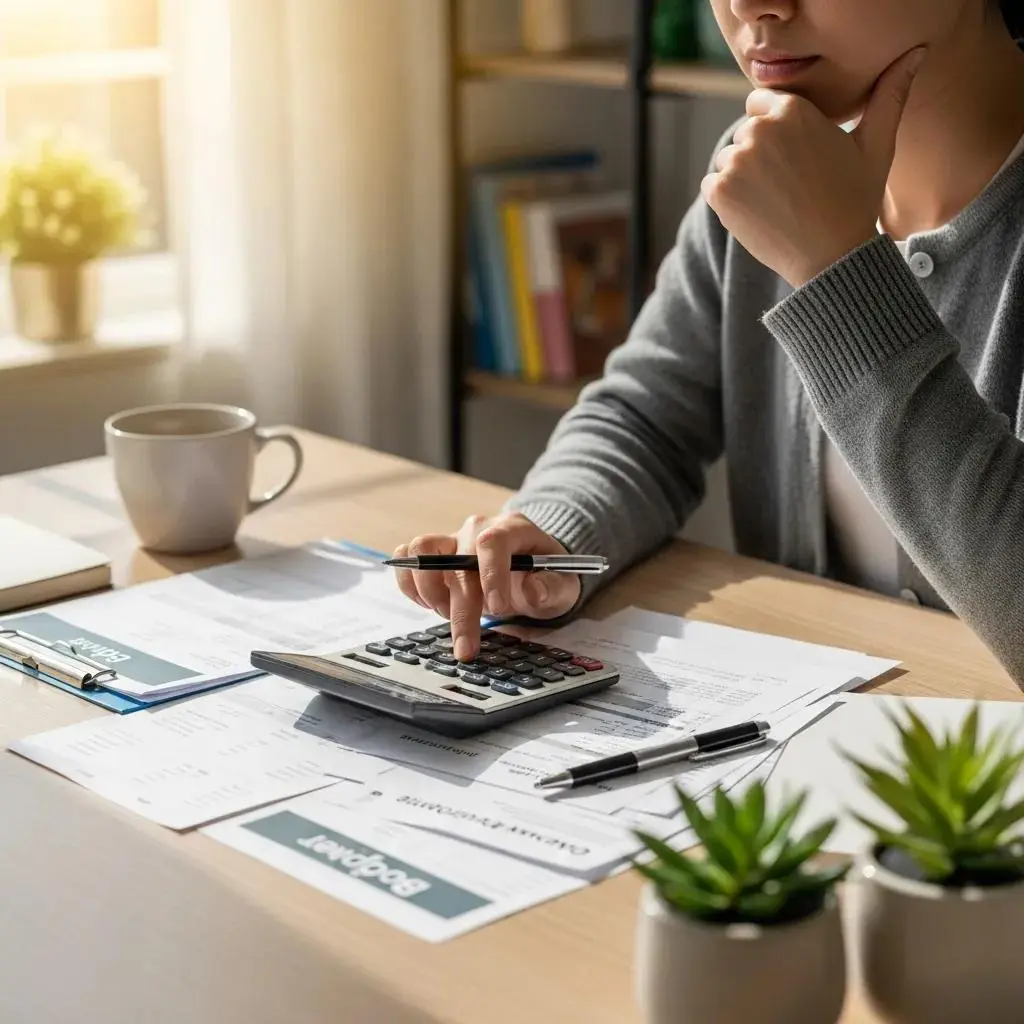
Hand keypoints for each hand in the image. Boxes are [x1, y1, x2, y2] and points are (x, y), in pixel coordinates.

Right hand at [392, 512, 580, 660]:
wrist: (530, 568)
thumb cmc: (546, 576)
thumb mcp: (563, 585)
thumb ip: (551, 588)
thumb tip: (531, 590)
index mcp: (514, 529)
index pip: (493, 542)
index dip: (491, 576)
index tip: (497, 609)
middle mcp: (478, 529)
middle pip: (457, 562)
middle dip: (461, 611)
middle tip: (466, 649)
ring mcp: (453, 539)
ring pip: (422, 553)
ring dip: (431, 593)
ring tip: (450, 615)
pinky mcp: (434, 552)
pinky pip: (407, 558)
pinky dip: (411, 585)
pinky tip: (431, 605)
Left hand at [700, 46, 926, 288]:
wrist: (831, 257)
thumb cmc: (856, 201)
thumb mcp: (877, 145)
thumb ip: (889, 97)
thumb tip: (916, 55)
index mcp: (793, 110)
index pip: (761, 103)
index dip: (775, 127)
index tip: (792, 154)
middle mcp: (760, 130)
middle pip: (746, 134)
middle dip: (761, 154)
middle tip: (791, 184)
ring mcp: (736, 162)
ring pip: (729, 160)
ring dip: (744, 177)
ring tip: (777, 200)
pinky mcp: (719, 192)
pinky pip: (713, 185)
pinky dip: (729, 199)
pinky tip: (759, 212)